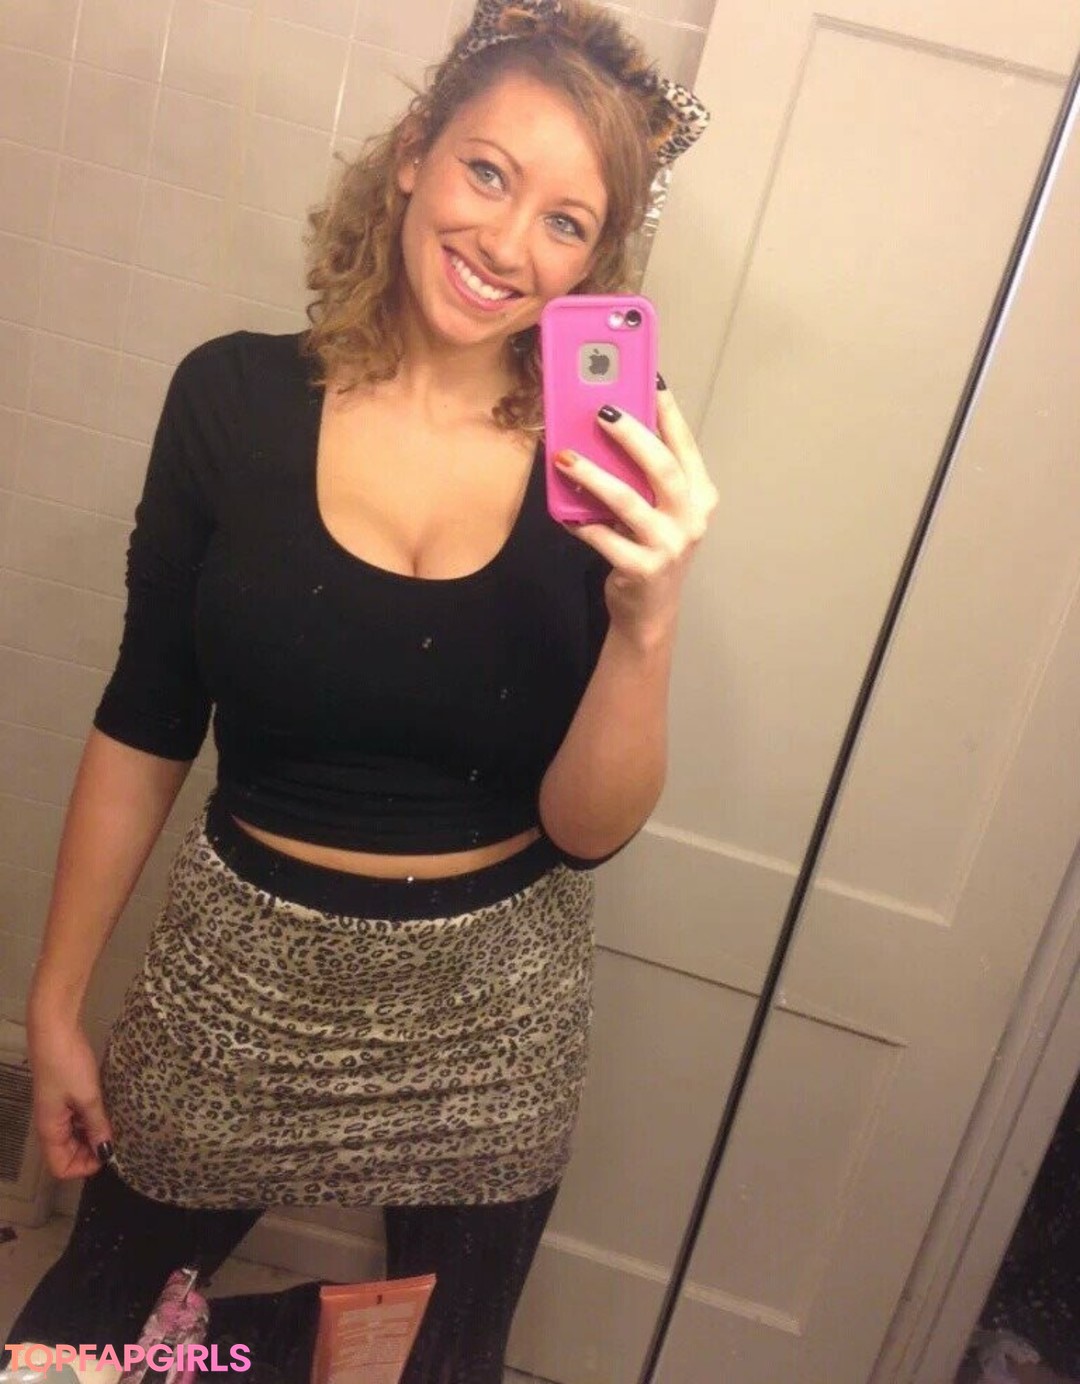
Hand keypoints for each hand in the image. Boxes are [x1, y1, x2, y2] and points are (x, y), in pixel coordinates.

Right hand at [28, 1014, 114, 1178]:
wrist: (55, 1029)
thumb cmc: (68, 1064)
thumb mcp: (87, 1096)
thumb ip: (97, 1125)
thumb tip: (107, 1151)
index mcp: (50, 1130)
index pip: (61, 1167)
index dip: (84, 1167)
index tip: (108, 1152)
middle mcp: (50, 1124)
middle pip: (67, 1154)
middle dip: (90, 1152)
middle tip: (116, 1138)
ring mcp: (56, 1109)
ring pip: (73, 1136)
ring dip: (92, 1135)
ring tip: (114, 1125)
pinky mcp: (64, 1095)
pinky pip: (76, 1119)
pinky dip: (89, 1120)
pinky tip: (106, 1110)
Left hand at [555, 381, 717, 646]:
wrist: (650, 611)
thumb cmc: (652, 549)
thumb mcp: (661, 511)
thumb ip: (647, 477)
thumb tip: (611, 427)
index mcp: (701, 496)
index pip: (685, 445)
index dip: (668, 412)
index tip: (650, 380)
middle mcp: (691, 518)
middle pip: (660, 467)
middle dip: (630, 435)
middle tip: (601, 412)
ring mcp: (669, 545)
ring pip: (627, 500)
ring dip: (593, 475)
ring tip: (565, 457)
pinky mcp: (642, 569)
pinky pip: (603, 537)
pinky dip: (579, 522)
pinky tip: (562, 511)